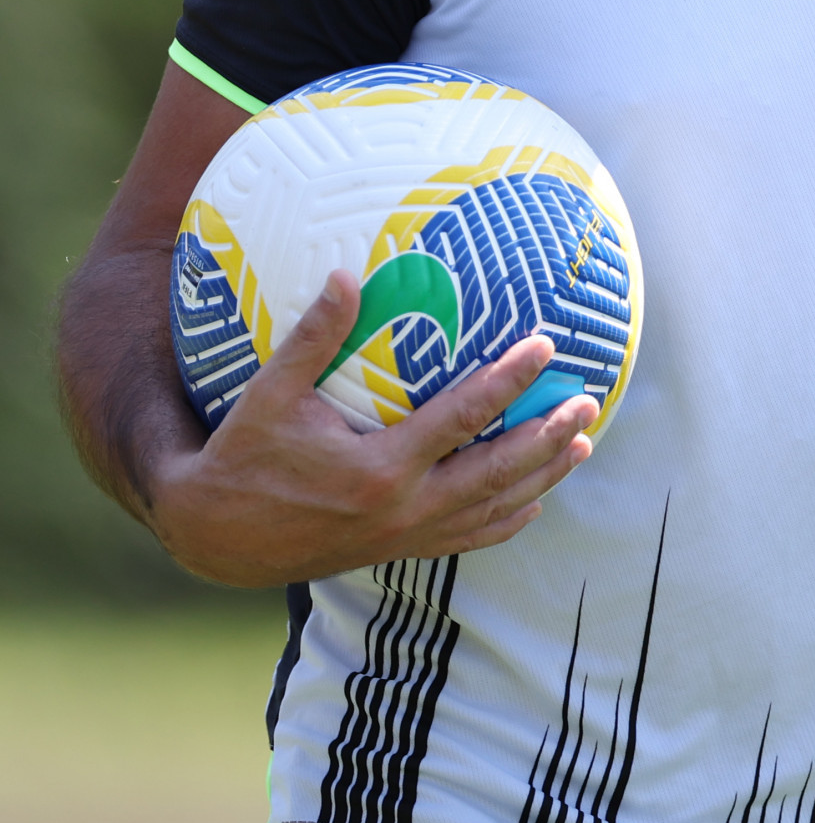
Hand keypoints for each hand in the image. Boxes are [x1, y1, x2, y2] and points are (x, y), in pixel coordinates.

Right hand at [149, 269, 597, 586]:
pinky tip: (532, 502)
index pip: (462, 418)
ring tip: (582, 445)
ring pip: (492, 510)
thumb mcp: (270, 393)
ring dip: (542, 478)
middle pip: (497, 471)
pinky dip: (506, 520)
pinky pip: (467, 538)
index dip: (508, 381)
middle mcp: (403, 509)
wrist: (218, 538)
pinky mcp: (398, 550)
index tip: (546, 347)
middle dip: (547, 437)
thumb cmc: (243, 454)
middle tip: (588, 401)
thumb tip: (343, 273)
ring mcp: (405, 536)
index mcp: (379, 468)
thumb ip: (315, 336)